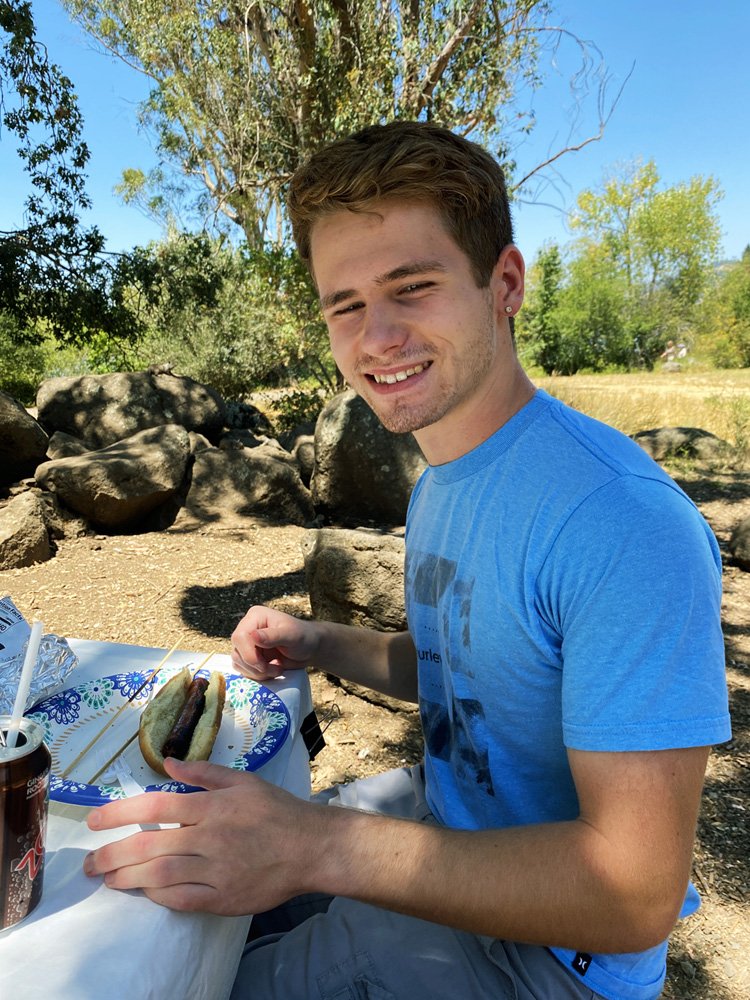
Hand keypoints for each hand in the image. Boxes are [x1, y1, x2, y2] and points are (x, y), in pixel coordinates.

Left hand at [83, 757, 323, 913]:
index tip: (94, 821)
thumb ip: (204, 773)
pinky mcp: (224, 896)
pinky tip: (145, 892)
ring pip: (161, 874)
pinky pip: (182, 899)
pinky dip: (159, 896)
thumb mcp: (243, 781)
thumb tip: (168, 763)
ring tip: (108, 878)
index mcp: (212, 805)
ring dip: (128, 877)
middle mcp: (209, 836)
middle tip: (89, 862)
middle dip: (112, 853)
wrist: (310, 847)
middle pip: (150, 844)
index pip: (156, 805)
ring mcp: (216, 869)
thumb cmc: (276, 811)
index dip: (120, 812)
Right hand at [231, 605, 320, 680]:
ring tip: (276, 669)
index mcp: (255, 617)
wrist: (310, 648)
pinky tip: (272, 671)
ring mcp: (247, 643)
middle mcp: (248, 628)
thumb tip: (253, 635)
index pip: (240, 637)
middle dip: (255, 665)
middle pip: (237, 651)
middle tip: (275, 668)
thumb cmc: (303, 637)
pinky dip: (256, 675)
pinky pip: (243, 669)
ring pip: (238, 662)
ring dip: (257, 672)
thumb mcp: (291, 635)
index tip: (265, 664)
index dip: (249, 654)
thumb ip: (273, 636)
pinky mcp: (249, 656)